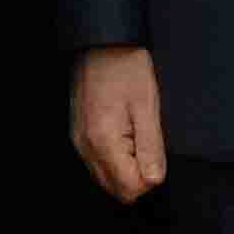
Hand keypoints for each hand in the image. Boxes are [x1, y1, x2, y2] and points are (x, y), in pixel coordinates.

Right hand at [72, 45, 168, 205]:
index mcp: (104, 140)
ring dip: (126, 169)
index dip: (150, 178)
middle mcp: (86, 147)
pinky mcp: (78, 136)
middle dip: (138, 177)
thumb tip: (154, 180)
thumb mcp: (147, 105)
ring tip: (136, 136)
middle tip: (148, 145)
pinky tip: (124, 136)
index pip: (130, 187)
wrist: (101, 44)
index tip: (156, 152)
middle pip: (116, 189)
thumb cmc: (127, 69)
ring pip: (106, 180)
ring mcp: (79, 143)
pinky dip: (115, 160)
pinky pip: (98, 165)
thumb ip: (150, 146)